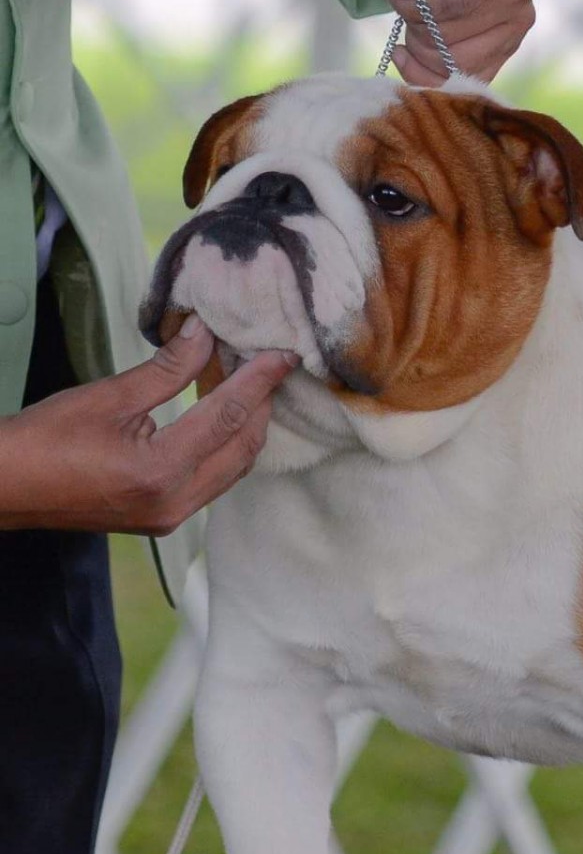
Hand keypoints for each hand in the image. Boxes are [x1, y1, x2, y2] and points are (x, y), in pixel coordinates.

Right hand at [0, 317, 297, 534]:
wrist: (4, 488)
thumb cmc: (43, 440)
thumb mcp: (106, 396)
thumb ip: (166, 369)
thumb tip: (206, 334)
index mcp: (161, 471)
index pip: (229, 418)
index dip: (259, 382)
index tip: (283, 355)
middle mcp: (176, 502)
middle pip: (243, 449)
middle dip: (261, 406)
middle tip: (268, 366)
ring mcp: (173, 517)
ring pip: (234, 469)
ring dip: (246, 427)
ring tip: (248, 385)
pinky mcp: (165, 519)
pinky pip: (215, 481)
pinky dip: (225, 448)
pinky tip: (222, 417)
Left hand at [383, 0, 535, 83]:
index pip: (454, 1)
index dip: (414, 6)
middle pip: (453, 37)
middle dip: (414, 27)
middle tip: (401, 2)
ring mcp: (516, 24)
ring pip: (458, 66)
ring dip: (421, 51)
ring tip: (411, 22)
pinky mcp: (509, 47)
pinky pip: (468, 81)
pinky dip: (432, 76)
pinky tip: (410, 55)